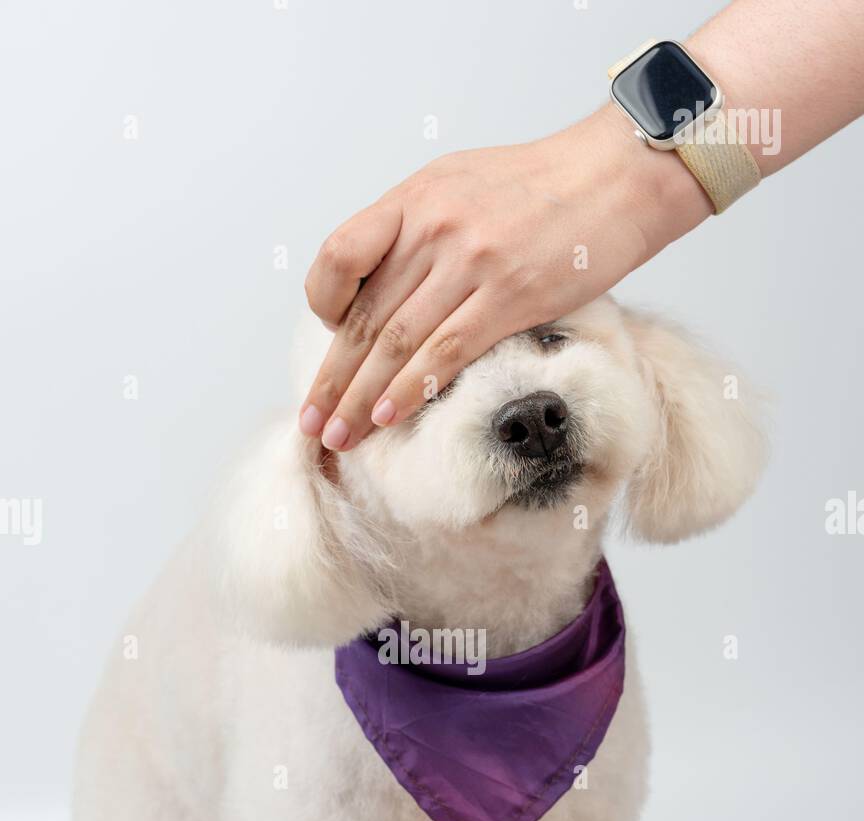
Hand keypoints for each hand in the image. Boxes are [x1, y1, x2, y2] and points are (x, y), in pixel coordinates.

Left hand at [299, 105, 710, 451]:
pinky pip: (445, 352)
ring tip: (340, 437)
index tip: (329, 336)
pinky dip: (411, 389)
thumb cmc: (546, 186)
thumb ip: (420, 228)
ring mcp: (471, 263)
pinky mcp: (510, 296)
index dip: (325, 304)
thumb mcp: (464, 183)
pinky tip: (389, 417)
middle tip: (312, 422)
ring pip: (396, 344)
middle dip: (332, 379)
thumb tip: (386, 281)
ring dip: (362, 399)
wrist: (619, 174)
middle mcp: (434, 228)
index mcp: (415, 199)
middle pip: (364, 317)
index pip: (340, 256)